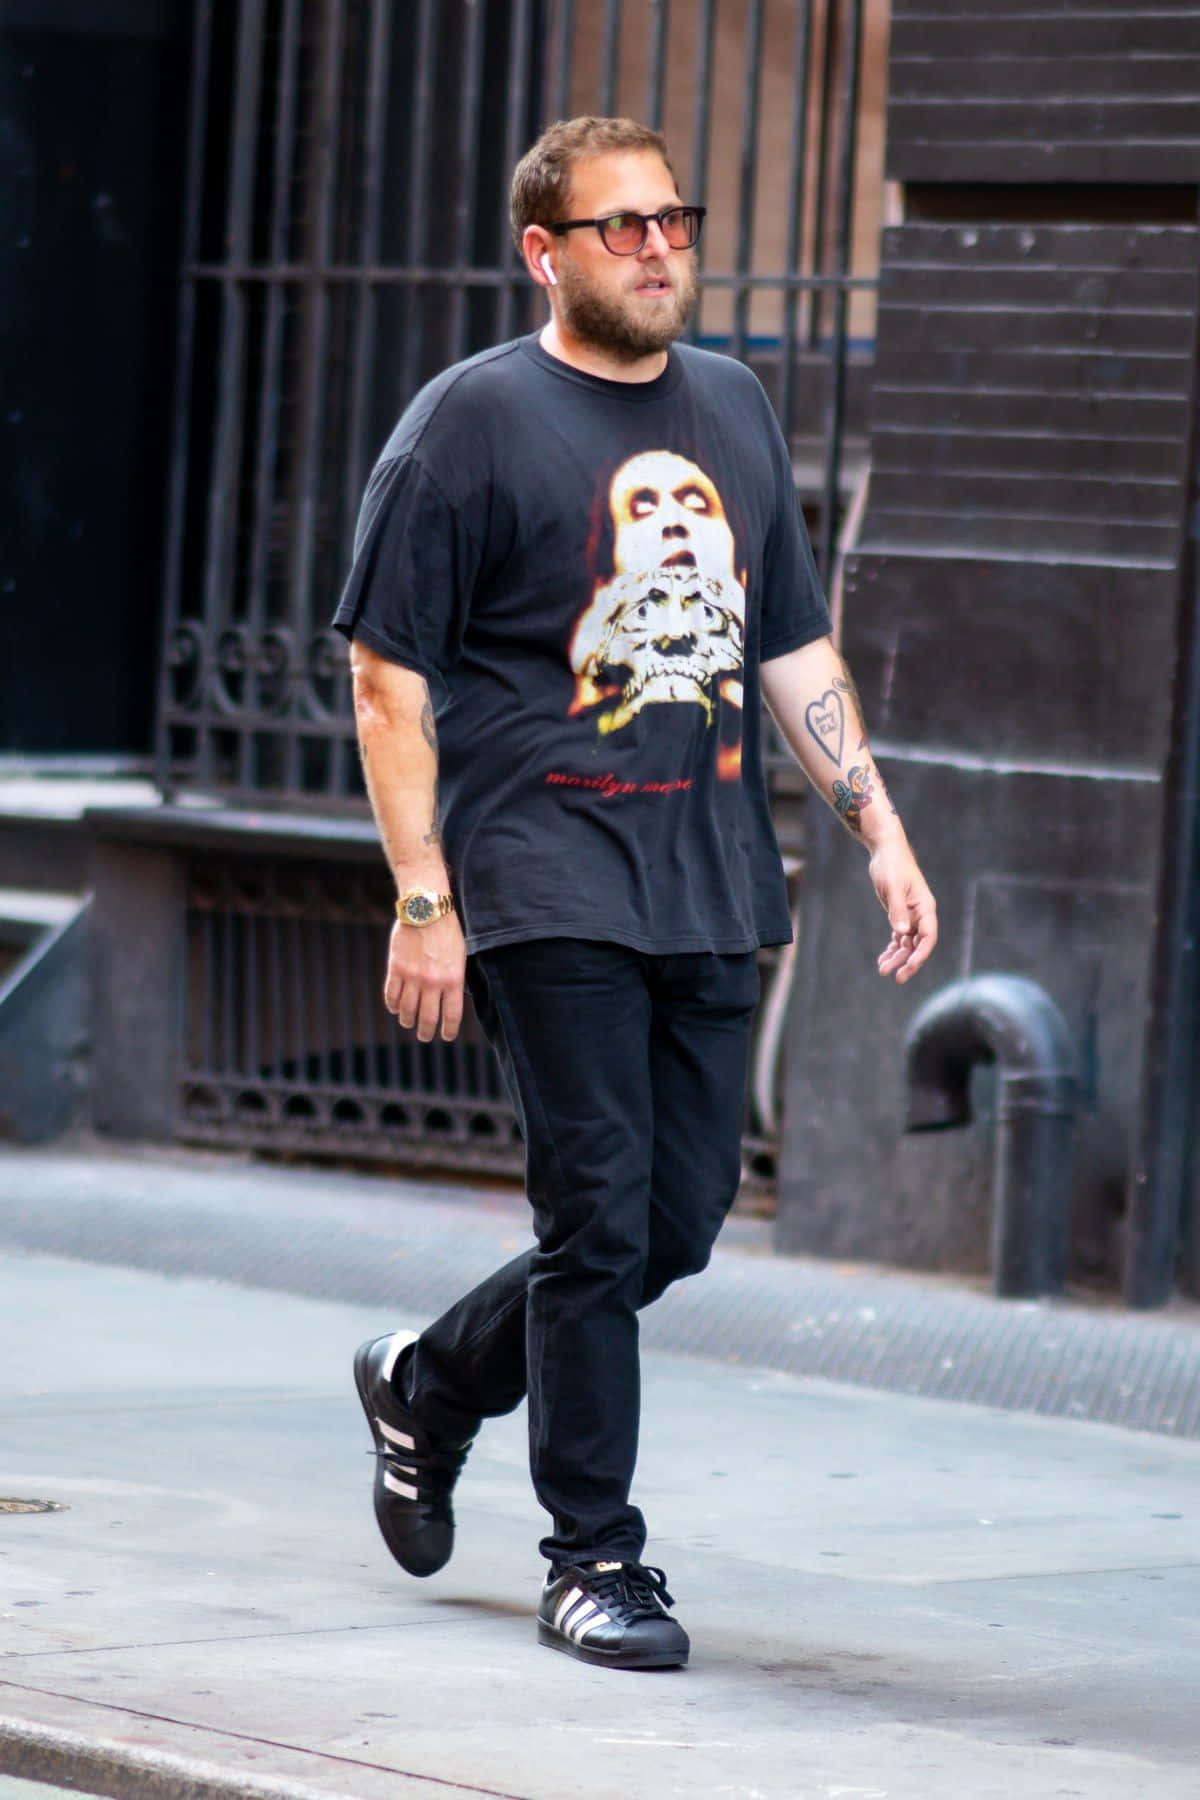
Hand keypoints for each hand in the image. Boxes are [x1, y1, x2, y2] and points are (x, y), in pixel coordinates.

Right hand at [383, 912, 466, 1041]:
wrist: (426, 910)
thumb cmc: (447, 932)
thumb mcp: (459, 958)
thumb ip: (453, 980)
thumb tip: (448, 1002)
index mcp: (453, 980)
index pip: (452, 1015)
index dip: (449, 1030)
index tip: (447, 1036)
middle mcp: (433, 982)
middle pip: (427, 1018)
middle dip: (426, 1032)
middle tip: (425, 1036)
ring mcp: (412, 977)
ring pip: (406, 1010)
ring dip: (407, 1021)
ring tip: (408, 1023)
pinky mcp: (395, 969)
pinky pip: (391, 995)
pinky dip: (392, 1006)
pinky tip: (394, 1008)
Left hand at [867, 838, 937, 984]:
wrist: (885, 851)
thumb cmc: (891, 865)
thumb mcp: (893, 887)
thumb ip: (897, 910)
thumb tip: (901, 934)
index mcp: (925, 908)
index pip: (928, 937)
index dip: (920, 955)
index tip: (907, 968)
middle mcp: (921, 914)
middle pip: (918, 945)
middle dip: (906, 961)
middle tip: (893, 976)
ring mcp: (911, 915)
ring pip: (907, 943)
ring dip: (897, 957)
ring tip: (882, 970)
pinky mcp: (900, 915)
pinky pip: (899, 937)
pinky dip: (892, 948)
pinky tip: (883, 958)